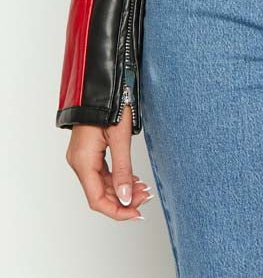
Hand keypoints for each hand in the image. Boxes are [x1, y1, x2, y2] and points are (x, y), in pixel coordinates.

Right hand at [65, 101, 153, 219]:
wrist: (100, 85)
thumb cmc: (110, 104)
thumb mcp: (120, 138)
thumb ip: (123, 170)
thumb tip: (126, 198)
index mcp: (83, 162)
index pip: (97, 200)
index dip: (117, 211)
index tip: (136, 213)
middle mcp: (79, 162)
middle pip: (100, 194)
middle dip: (124, 199)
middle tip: (147, 196)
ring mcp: (82, 157)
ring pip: (101, 184)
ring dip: (122, 189)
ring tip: (144, 188)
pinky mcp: (88, 152)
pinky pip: (101, 173)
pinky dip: (117, 179)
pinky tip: (132, 179)